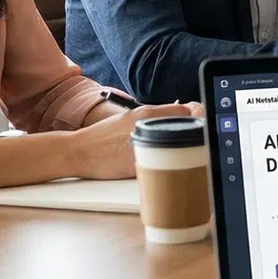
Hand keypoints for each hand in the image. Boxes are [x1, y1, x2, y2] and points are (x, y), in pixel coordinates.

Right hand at [70, 102, 201, 179]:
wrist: (79, 151)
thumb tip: (180, 119)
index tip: (198, 125)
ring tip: (181, 155)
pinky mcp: (137, 165)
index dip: (197, 118)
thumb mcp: (130, 118)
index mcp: (147, 112)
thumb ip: (154, 117)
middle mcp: (147, 125)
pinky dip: (169, 166)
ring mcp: (143, 145)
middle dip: (195, 134)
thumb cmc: (105, 136)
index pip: (188, 110)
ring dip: (184, 150)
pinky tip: (166, 167)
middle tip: (194, 142)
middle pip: (189, 127)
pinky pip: (163, 165)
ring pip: (180, 147)